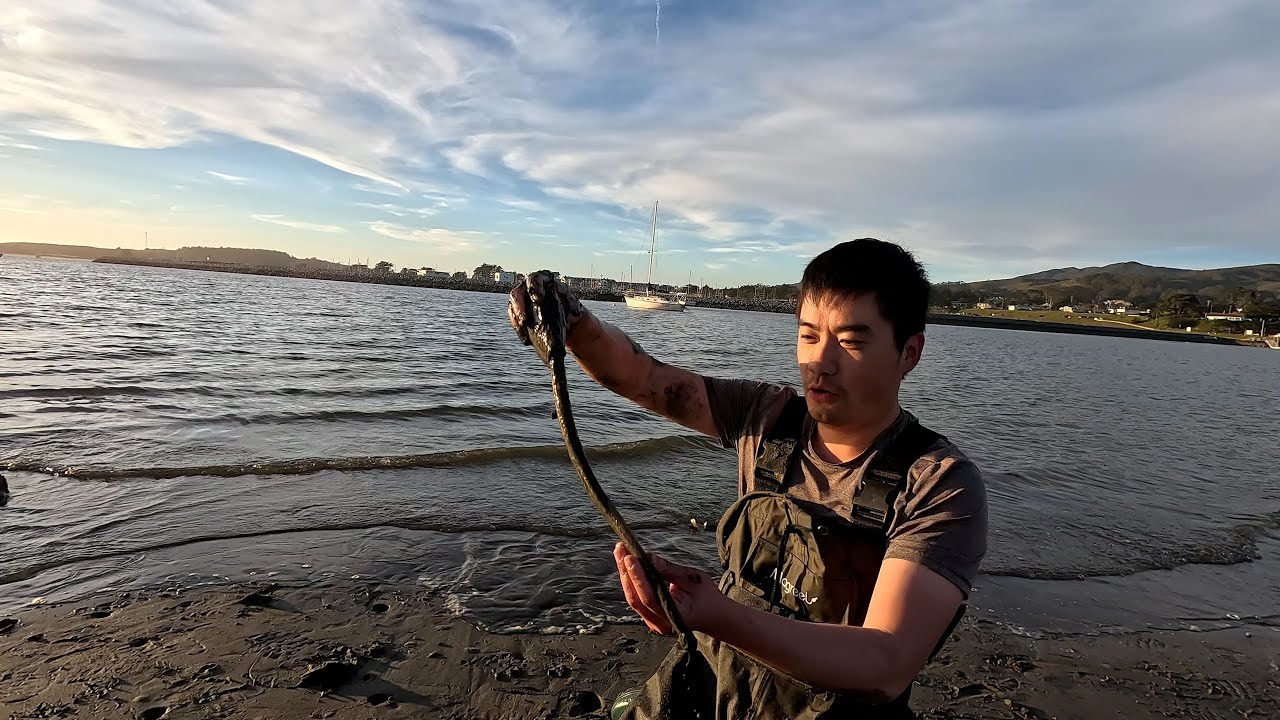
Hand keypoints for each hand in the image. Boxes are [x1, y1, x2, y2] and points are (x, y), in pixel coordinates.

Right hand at [508, 270, 587, 345]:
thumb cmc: (569, 307)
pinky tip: (525, 339)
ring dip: (516, 319)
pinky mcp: (519, 313)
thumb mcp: (573, 304)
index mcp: (543, 281)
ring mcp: (522, 300)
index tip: (538, 299)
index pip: (535, 279)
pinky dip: (518, 328)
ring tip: (523, 330)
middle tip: (524, 320)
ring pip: (513, 306)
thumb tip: (574, 311)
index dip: (534, 287)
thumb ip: (573, 305)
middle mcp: (529, 288)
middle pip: (518, 293)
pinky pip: (514, 319)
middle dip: (519, 306)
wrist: (567, 318)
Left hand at [613, 542, 728, 635]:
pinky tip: (627, 564)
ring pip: (633, 598)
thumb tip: (648, 558)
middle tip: (620, 549)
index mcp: (675, 617)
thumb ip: (669, 570)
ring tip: (620, 552)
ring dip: (626, 574)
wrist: (714, 615)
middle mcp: (660, 624)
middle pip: (636, 598)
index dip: (637, 578)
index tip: (630, 557)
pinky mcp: (651, 616)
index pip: (649, 598)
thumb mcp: (693, 578)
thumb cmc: (707, 597)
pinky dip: (631, 580)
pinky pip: (637, 598)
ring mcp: (654, 622)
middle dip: (626, 572)